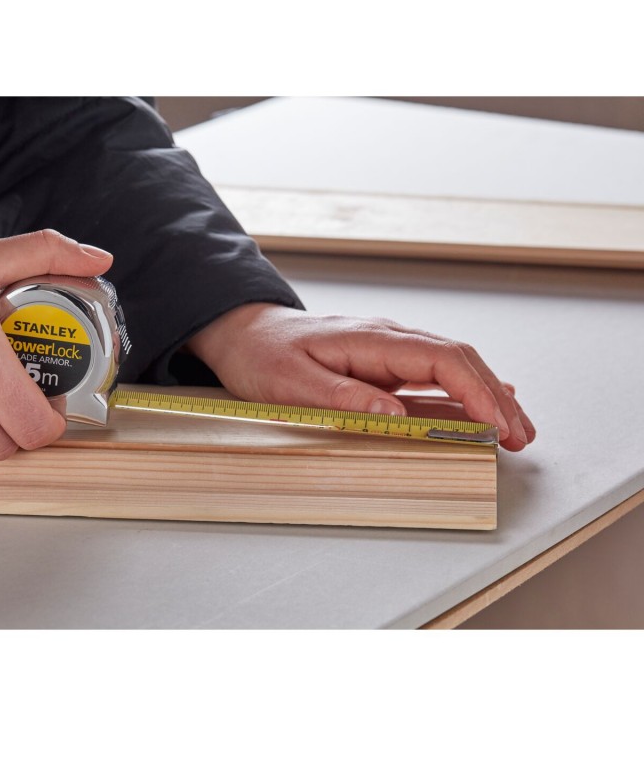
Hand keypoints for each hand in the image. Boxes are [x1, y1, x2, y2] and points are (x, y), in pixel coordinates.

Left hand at [186, 304, 535, 451]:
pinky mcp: (382, 364)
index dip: (475, 391)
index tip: (496, 423)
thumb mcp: (292, 383)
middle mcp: (387, 339)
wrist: (246, 334)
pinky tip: (484, 406)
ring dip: (487, 396)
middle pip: (458, 360)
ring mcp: (387, 351)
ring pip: (452, 368)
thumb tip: (396, 415)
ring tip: (517, 430)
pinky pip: (433, 376)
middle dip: (495, 397)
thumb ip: (343, 397)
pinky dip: (464, 393)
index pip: (440, 359)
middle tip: (522, 435)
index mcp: (370, 340)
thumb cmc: (264, 356)